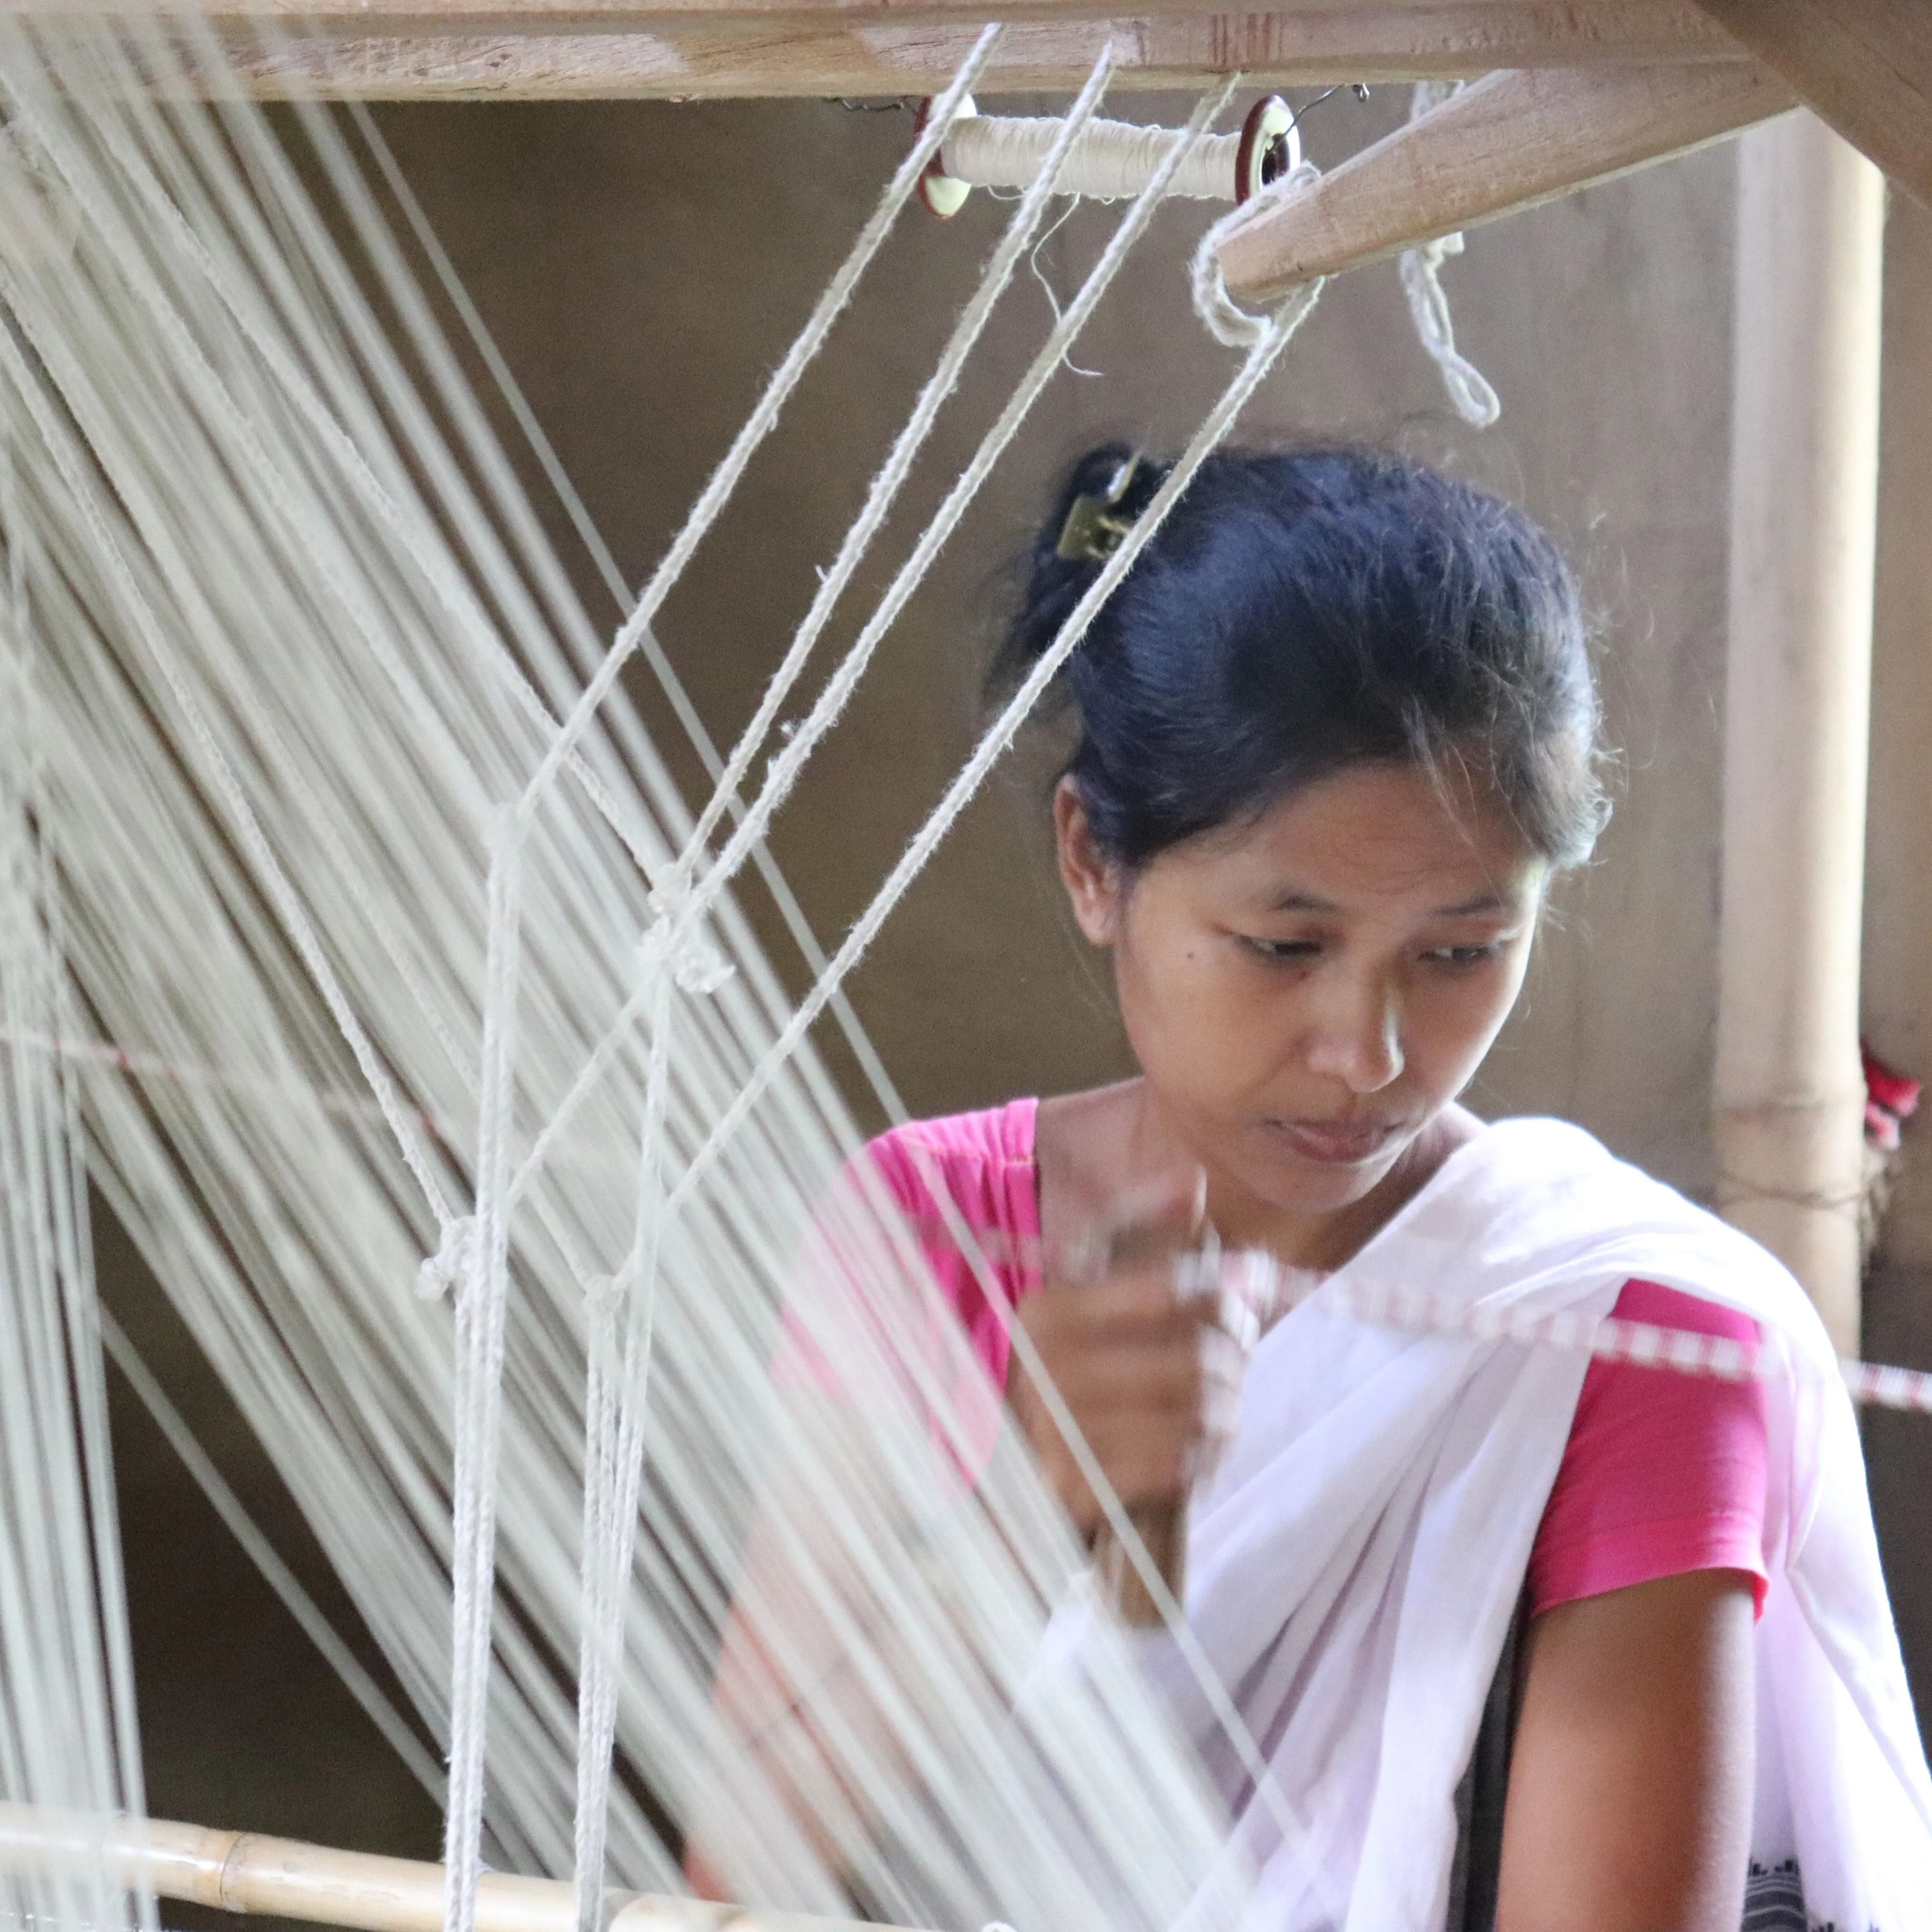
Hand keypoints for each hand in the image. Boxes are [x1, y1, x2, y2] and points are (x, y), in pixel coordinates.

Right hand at [1007, 1173, 1249, 1537]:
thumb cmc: (1071, 1370)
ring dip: (1226, 1411)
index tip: (1253, 1291)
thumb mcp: (1091, 1294)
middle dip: (1236, 1356)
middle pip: (1198, 1354)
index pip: (1175, 1288)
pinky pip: (1177, 1467)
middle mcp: (1047, 1367)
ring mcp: (1058, 1432)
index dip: (1230, 1288)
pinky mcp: (1074, 1491)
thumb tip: (1193, 1179)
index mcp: (1050, 1308)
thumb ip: (1143, 1236)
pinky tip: (1197, 1448)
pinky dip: (1202, 1457)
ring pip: (1198, 1413)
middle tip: (1238, 1359)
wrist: (1015, 1468)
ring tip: (1220, 1406)